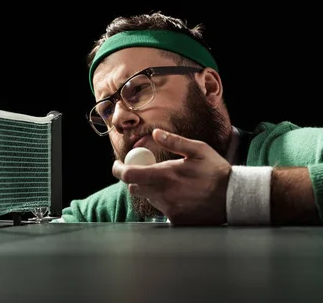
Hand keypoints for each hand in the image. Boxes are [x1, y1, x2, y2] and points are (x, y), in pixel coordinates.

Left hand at [112, 129, 231, 224]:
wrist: (235, 198)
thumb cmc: (216, 171)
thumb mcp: (198, 150)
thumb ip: (174, 141)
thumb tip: (155, 133)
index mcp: (166, 175)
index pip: (128, 175)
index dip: (118, 169)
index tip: (117, 164)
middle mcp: (164, 194)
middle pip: (133, 188)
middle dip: (135, 179)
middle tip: (145, 171)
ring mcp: (169, 209)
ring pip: (148, 198)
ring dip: (151, 190)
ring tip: (170, 183)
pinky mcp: (176, 220)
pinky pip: (161, 210)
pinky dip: (164, 202)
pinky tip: (180, 196)